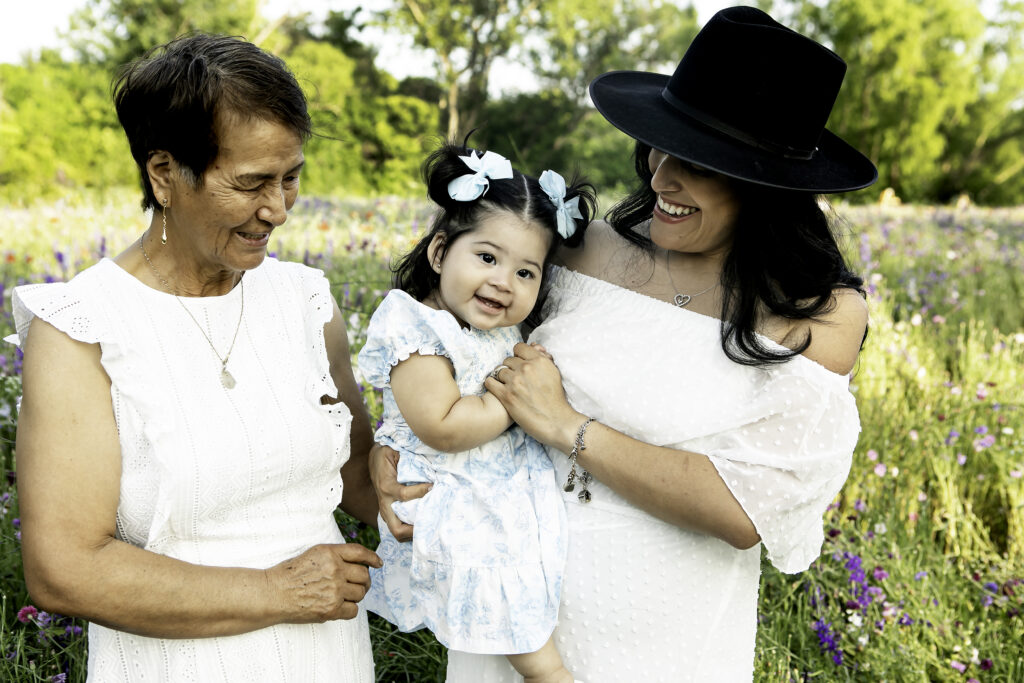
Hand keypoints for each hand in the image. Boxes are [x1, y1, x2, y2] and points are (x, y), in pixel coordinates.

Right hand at [266, 543, 381, 621]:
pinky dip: (349, 610)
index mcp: (330, 553)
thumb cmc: (290, 574)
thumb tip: (359, 562)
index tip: (378, 563)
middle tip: (358, 585)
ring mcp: (334, 590)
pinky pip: (354, 610)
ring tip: (344, 596)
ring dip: (356, 595)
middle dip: (364, 581)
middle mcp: (334, 569)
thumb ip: (335, 555)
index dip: (372, 558)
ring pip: (361, 593)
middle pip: (364, 576)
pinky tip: (340, 607)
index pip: (360, 552)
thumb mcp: (313, 554)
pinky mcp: (331, 608)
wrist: (273, 593)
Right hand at [368, 443, 430, 541]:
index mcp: (386, 486)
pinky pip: (399, 527)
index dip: (420, 492)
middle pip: (398, 529)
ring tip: (430, 523)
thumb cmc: (387, 454)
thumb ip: (409, 459)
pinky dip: (411, 528)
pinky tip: (424, 521)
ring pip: (398, 532)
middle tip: (432, 522)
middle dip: (415, 530)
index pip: (404, 495)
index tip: (433, 486)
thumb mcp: (395, 451)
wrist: (374, 458)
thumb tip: (430, 469)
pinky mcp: (388, 512)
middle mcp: (385, 503)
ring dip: (414, 531)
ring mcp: (385, 510)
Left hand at [485, 342, 582, 450]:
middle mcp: (526, 368)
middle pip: (508, 360)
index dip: (518, 356)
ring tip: (509, 387)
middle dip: (511, 368)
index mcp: (539, 361)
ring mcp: (515, 381)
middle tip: (516, 379)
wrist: (557, 421)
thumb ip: (543, 358)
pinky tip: (497, 389)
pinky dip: (492, 385)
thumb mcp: (554, 373)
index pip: (519, 347)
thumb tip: (534, 347)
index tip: (520, 363)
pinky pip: (490, 382)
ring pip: (499, 370)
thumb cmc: (557, 400)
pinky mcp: (506, 396)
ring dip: (503, 378)